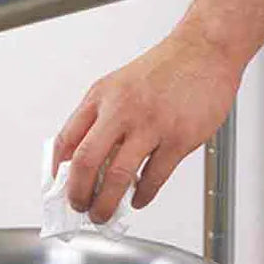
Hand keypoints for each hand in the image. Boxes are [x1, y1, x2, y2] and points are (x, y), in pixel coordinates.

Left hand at [52, 24, 243, 221]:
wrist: (205, 50)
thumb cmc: (165, 69)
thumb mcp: (118, 85)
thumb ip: (98, 117)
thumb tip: (81, 157)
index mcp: (102, 97)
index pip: (67, 140)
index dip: (57, 171)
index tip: (59, 189)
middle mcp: (122, 110)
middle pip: (86, 162)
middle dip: (78, 194)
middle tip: (80, 208)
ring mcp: (151, 125)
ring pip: (118, 176)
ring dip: (106, 203)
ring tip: (103, 213)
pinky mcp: (178, 138)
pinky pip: (153, 178)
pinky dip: (142, 196)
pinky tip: (138, 200)